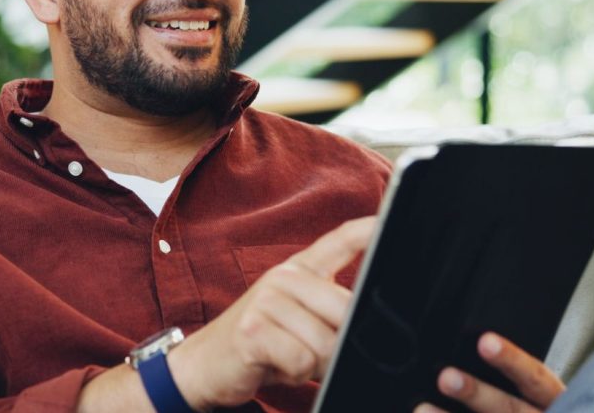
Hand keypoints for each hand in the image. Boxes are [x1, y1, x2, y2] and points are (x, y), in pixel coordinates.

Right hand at [167, 217, 376, 409]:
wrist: (205, 363)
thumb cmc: (261, 342)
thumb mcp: (296, 318)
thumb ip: (329, 310)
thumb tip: (366, 320)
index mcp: (298, 270)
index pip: (339, 241)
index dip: (367, 229)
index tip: (387, 220)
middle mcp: (283, 277)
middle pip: (345, 310)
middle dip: (338, 345)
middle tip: (310, 351)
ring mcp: (266, 301)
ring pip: (326, 343)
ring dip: (313, 365)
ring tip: (287, 357)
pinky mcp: (254, 330)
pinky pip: (302, 360)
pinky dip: (294, 374)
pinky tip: (275, 365)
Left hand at [414, 333, 565, 412]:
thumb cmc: (531, 411)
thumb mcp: (536, 396)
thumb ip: (513, 379)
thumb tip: (476, 347)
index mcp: (553, 401)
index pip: (535, 378)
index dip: (512, 360)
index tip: (485, 342)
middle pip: (509, 408)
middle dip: (477, 393)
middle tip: (446, 378)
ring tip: (422, 409)